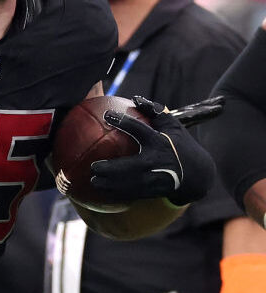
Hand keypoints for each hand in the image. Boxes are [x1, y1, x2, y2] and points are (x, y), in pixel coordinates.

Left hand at [90, 96, 218, 204]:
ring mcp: (157, 178)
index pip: (140, 129)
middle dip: (112, 168)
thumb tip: (135, 98)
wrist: (199, 174)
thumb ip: (154, 112)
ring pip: (131, 184)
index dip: (124, 122)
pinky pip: (134, 194)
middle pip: (132, 166)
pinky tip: (102, 191)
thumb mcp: (173, 126)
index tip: (107, 115)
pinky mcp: (156, 191)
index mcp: (160, 142)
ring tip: (93, 181)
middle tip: (93, 166)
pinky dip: (117, 194)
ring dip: (111, 184)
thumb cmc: (180, 145)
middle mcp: (158, 161)